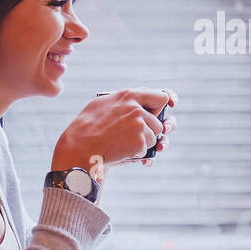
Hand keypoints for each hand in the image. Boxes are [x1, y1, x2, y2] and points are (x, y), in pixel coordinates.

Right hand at [52, 88, 177, 178]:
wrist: (79, 148)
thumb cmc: (86, 127)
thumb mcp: (102, 103)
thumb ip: (123, 100)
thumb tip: (139, 101)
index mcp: (129, 95)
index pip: (160, 97)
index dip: (165, 105)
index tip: (171, 108)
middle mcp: (137, 109)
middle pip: (159, 122)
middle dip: (150, 130)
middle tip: (132, 134)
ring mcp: (140, 125)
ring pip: (155, 137)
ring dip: (143, 143)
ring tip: (122, 143)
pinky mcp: (140, 142)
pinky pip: (147, 150)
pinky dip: (137, 153)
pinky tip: (121, 151)